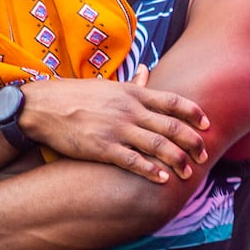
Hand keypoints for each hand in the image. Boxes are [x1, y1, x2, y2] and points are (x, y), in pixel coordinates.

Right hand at [19, 67, 209, 180]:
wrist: (42, 106)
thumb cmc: (77, 96)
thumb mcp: (109, 86)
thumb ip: (133, 84)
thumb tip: (147, 70)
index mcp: (133, 93)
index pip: (173, 101)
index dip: (194, 114)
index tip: (207, 124)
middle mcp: (130, 110)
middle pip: (172, 125)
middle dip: (192, 142)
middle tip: (204, 154)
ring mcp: (117, 129)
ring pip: (157, 145)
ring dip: (177, 160)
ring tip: (188, 173)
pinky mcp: (103, 147)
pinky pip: (133, 160)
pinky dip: (150, 170)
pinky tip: (162, 179)